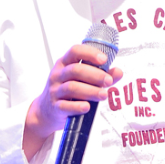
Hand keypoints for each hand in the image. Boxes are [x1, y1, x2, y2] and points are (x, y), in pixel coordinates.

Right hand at [23, 43, 122, 160]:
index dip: (90, 53)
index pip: (75, 51)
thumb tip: (118, 72)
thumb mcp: (81, 79)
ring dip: (90, 91)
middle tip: (109, 81)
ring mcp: (55, 91)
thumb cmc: (68, 91)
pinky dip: (77, 106)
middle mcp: (58, 75)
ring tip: (104, 95)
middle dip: (95, 75)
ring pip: (72, 88)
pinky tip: (87, 107)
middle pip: (75, 70)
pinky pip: (65, 106)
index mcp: (64, 63)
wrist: (46, 111)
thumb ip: (101, 75)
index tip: (104, 59)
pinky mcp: (55, 107)